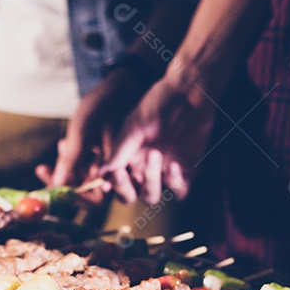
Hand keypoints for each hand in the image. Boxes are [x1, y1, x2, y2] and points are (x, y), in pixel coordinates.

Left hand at [35, 68, 150, 202]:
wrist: (121, 84)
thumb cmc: (105, 104)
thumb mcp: (83, 130)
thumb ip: (72, 159)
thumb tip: (59, 184)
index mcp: (116, 170)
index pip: (95, 200)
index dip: (74, 197)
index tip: (53, 184)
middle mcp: (115, 172)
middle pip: (87, 192)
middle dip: (63, 182)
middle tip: (43, 169)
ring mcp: (110, 164)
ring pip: (84, 178)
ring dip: (66, 168)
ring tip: (61, 145)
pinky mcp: (105, 155)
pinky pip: (86, 166)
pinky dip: (72, 158)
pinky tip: (64, 143)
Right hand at [100, 74, 216, 204]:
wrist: (188, 93)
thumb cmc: (158, 104)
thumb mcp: (133, 126)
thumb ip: (119, 151)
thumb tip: (101, 173)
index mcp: (127, 158)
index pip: (114, 181)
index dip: (112, 184)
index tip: (112, 175)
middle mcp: (143, 168)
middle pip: (129, 195)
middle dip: (124, 189)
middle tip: (124, 173)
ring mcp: (163, 172)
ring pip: (151, 196)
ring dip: (150, 181)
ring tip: (155, 154)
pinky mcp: (185, 171)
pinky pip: (178, 191)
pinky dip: (174, 183)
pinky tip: (174, 164)